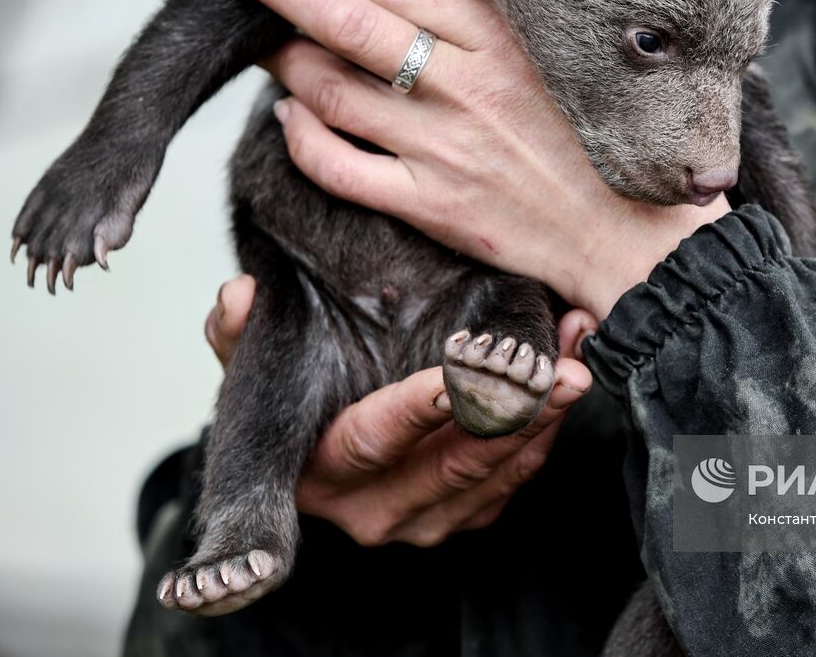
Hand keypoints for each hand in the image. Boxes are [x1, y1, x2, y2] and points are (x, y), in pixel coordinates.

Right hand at [205, 275, 597, 545]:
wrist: (322, 456)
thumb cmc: (296, 400)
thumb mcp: (254, 371)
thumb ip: (240, 336)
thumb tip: (238, 295)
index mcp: (320, 473)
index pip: (371, 440)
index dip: (417, 409)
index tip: (461, 372)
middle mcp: (374, 510)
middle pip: (453, 465)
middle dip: (511, 416)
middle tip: (556, 372)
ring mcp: (426, 521)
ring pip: (497, 472)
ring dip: (545, 417)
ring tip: (577, 360)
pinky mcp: (466, 517)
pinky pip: (517, 476)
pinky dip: (550, 427)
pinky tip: (572, 371)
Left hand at [210, 0, 728, 318]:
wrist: (627, 237)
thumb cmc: (593, 143)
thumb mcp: (560, 60)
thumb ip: (490, 24)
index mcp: (506, 40)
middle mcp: (471, 88)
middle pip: (346, 17)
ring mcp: (446, 149)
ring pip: (329, 88)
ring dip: (287, 65)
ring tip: (277, 54)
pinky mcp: (432, 207)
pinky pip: (334, 164)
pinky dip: (298, 136)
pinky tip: (293, 121)